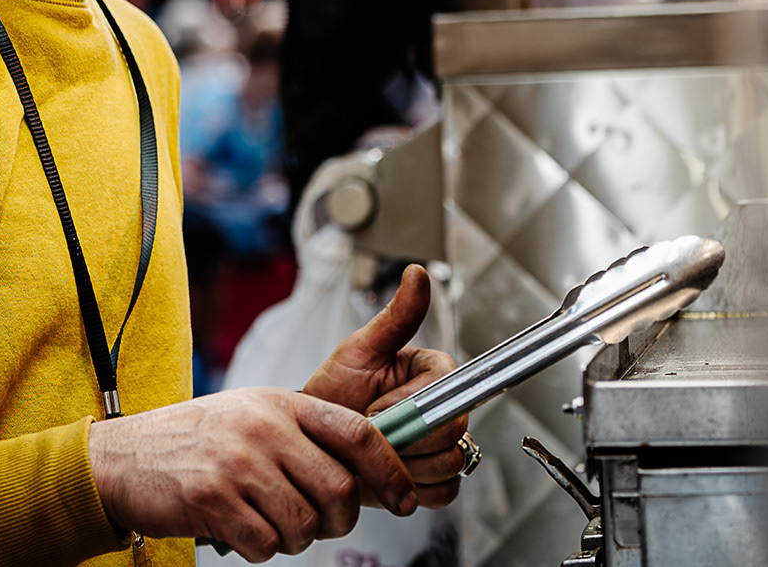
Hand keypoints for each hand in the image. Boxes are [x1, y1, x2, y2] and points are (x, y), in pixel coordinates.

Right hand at [87, 387, 416, 562]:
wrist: (124, 456)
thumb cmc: (198, 440)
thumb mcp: (254, 415)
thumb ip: (304, 435)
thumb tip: (365, 473)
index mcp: (282, 404)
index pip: (358, 433)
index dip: (390, 471)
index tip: (405, 498)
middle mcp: (263, 429)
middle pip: (338, 489)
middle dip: (340, 521)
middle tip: (322, 524)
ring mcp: (236, 464)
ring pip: (303, 525)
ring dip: (295, 538)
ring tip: (269, 523)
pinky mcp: (211, 499)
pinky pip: (264, 545)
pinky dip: (260, 549)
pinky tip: (240, 530)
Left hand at [303, 264, 468, 509]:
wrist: (313, 440)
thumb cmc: (333, 392)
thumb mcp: (359, 349)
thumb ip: (395, 317)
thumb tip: (418, 274)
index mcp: (432, 372)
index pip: (449, 392)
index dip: (410, 407)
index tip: (375, 409)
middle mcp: (442, 408)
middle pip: (454, 432)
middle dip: (406, 439)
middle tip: (372, 433)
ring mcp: (439, 446)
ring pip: (449, 463)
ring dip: (407, 465)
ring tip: (375, 452)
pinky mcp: (432, 480)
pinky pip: (444, 492)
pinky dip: (414, 489)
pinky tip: (388, 474)